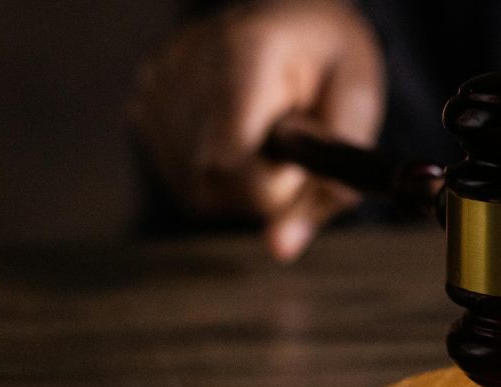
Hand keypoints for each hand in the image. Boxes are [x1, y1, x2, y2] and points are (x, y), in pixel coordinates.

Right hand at [128, 0, 385, 260]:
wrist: (294, 18)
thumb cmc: (332, 63)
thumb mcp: (356, 112)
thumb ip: (328, 186)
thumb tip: (280, 250)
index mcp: (247, 52)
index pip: (230, 160)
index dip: (272, 185)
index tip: (299, 161)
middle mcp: (188, 63)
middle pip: (211, 182)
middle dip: (262, 187)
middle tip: (291, 147)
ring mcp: (158, 82)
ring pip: (194, 190)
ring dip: (240, 185)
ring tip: (266, 135)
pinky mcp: (144, 101)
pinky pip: (181, 179)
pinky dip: (217, 176)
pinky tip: (238, 136)